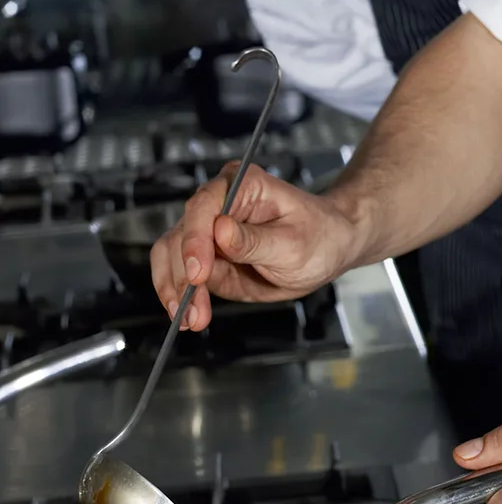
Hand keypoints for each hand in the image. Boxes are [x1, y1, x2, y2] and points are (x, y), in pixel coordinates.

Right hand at [150, 163, 358, 329]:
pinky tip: (189, 315)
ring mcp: (208, 230)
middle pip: (180, 234)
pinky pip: (180, 274)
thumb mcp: (293, 243)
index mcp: (242, 185)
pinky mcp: (206, 255)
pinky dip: (180, 296)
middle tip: (192, 308)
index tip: (198, 273)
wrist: (327, 250)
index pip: (203, 207)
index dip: (195, 240)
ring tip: (191, 318)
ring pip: (171, 256)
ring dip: (176, 290)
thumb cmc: (318, 235)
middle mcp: (218, 202)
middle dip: (182, 275)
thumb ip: (254, 241)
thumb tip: (220, 231)